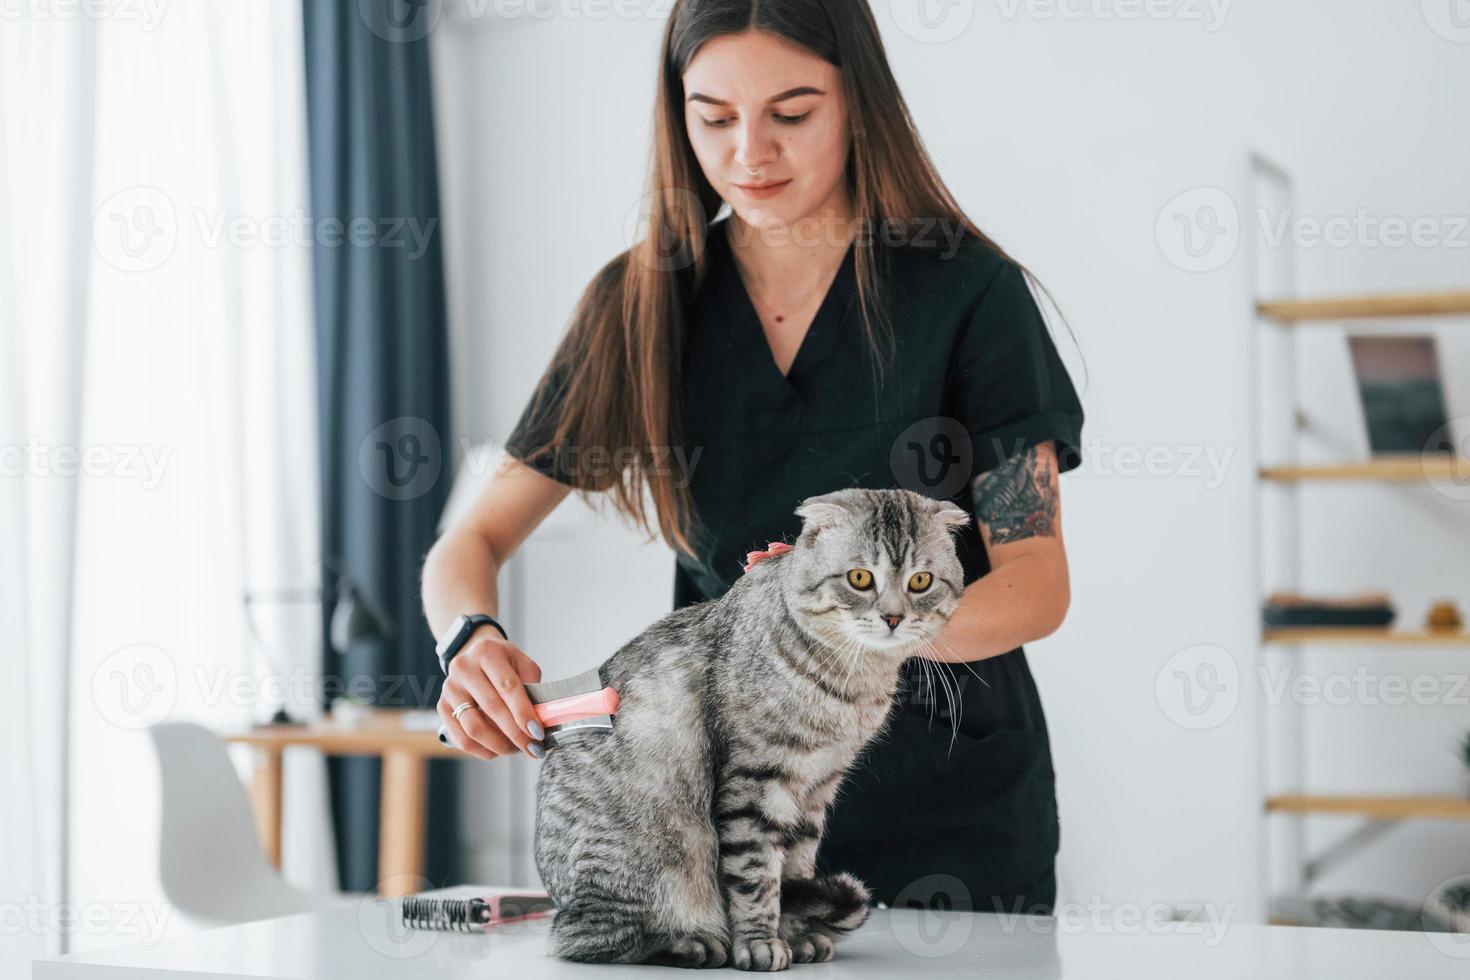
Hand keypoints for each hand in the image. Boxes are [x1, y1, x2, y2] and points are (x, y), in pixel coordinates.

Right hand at [437, 632, 544, 760]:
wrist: (475, 655)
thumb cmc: (503, 662)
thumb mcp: (523, 664)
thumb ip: (532, 689)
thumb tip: (540, 720)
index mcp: (487, 652)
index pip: (507, 686)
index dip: (523, 712)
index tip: (537, 732)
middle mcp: (464, 668)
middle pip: (491, 708)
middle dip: (516, 734)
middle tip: (534, 748)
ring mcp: (450, 688)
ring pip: (473, 727)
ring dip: (499, 745)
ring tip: (517, 749)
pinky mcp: (442, 706)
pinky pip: (461, 738)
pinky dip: (482, 750)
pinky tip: (498, 750)